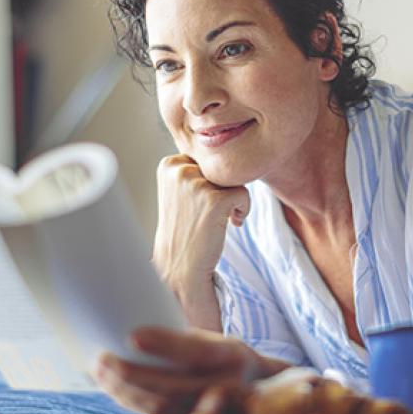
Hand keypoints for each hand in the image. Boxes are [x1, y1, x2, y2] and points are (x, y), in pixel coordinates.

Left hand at [96, 327, 288, 413]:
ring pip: (160, 408)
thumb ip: (188, 341)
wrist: (263, 394)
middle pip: (170, 388)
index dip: (164, 344)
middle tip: (102, 358)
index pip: (195, 351)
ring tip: (100, 370)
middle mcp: (223, 386)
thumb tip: (141, 333)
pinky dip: (130, 401)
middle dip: (131, 375)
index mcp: (230, 355)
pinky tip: (113, 387)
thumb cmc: (233, 359)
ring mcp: (211, 411)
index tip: (133, 335)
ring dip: (124, 391)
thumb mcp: (220, 342)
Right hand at [153, 155, 249, 327]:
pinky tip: (230, 224)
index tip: (201, 201)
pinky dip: (243, 209)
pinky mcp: (215, 199)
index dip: (209, 180)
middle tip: (210, 212)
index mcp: (168, 164)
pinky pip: (244, 194)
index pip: (205, 158)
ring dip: (233, 199)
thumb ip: (193, 168)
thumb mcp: (179, 190)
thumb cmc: (184, 228)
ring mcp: (196, 184)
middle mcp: (180, 170)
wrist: (180, 266)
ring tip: (218, 219)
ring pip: (233, 179)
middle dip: (221, 188)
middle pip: (220, 167)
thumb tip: (221, 147)